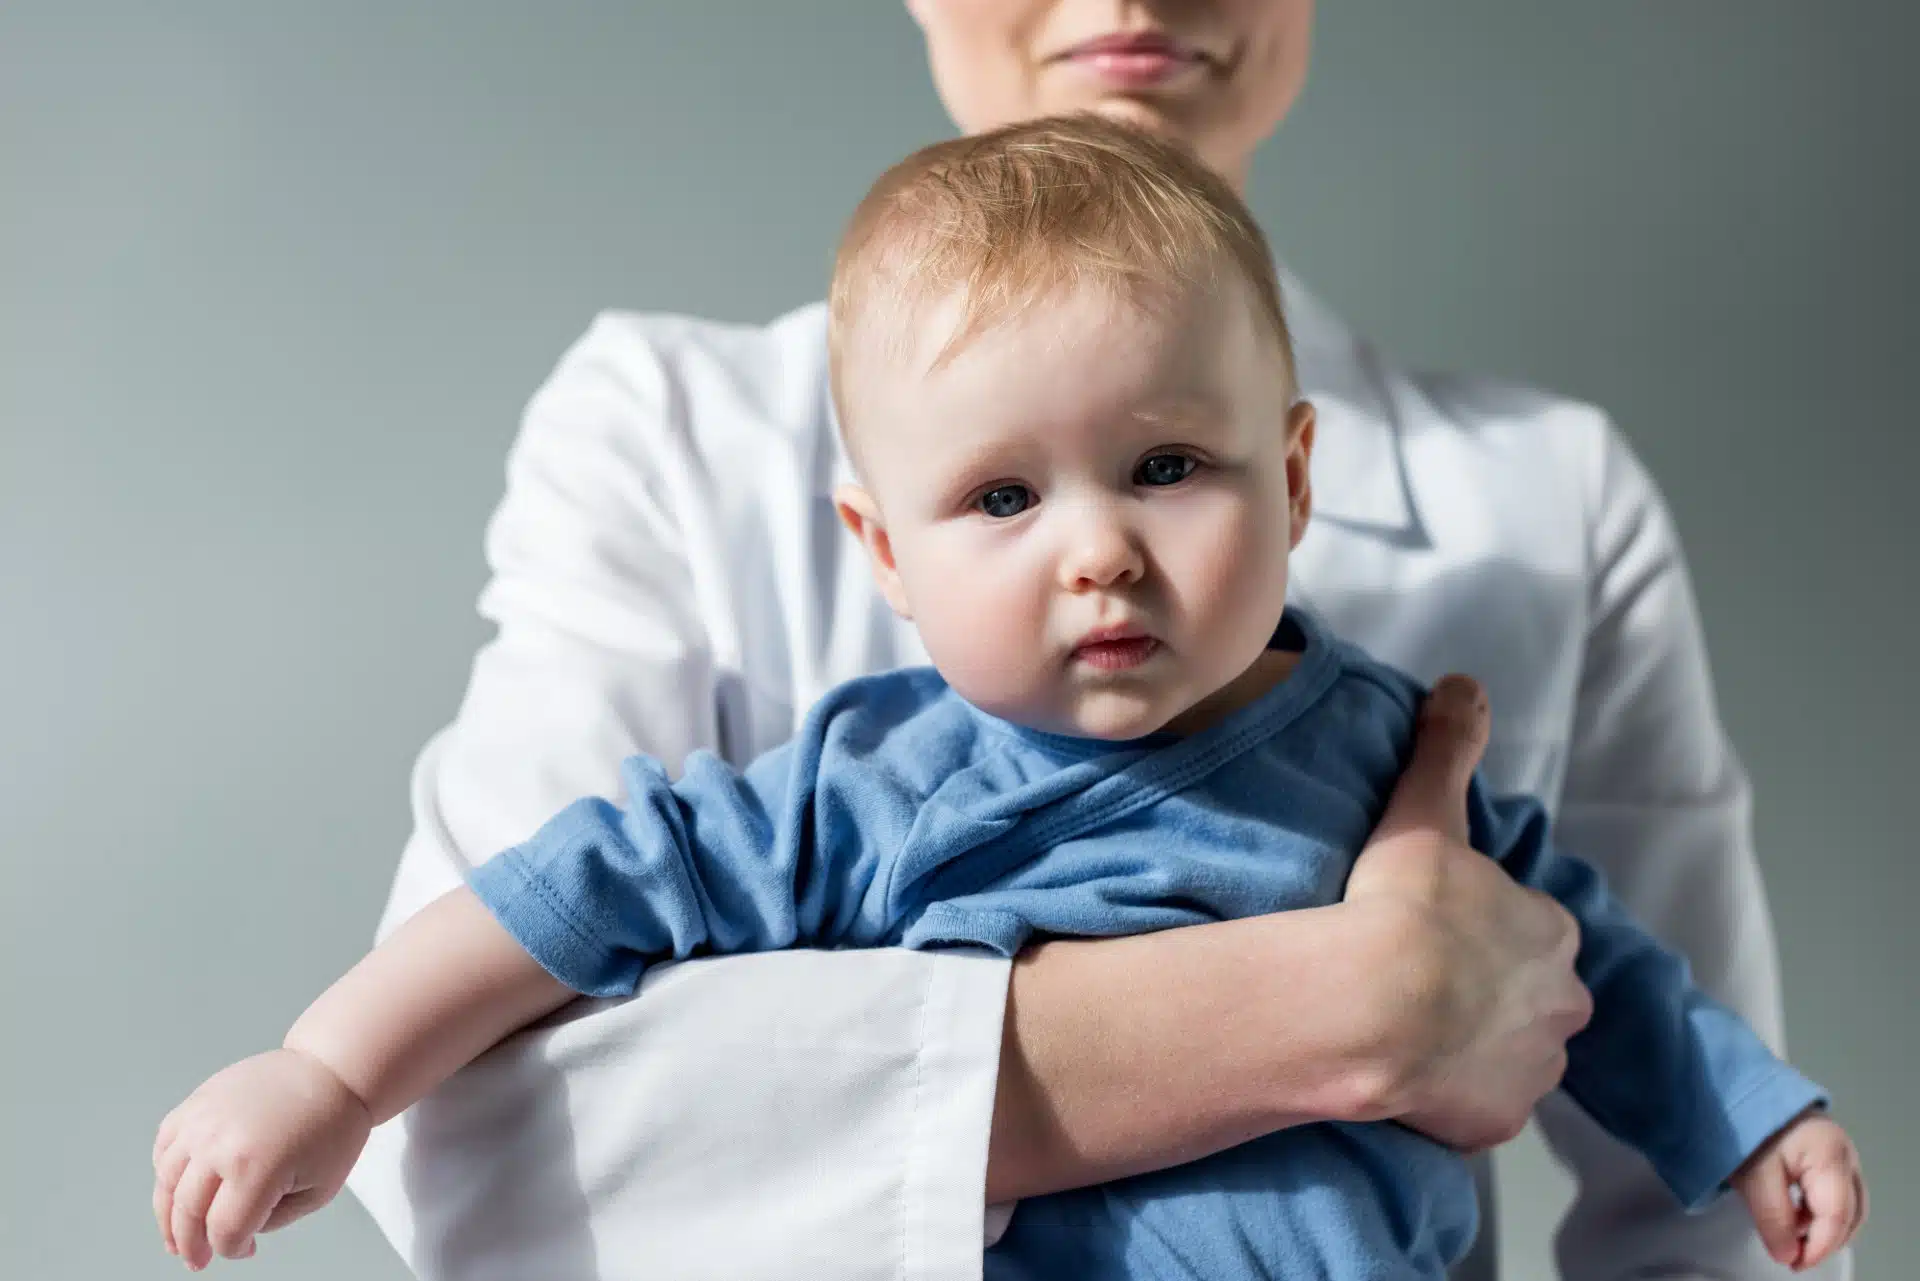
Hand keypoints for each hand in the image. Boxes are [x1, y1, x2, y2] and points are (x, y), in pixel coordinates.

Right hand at [152, 1048, 372, 1269]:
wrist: (330, 1071)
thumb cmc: (332, 1127)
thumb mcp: (318, 1191)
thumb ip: (272, 1220)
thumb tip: (237, 1231)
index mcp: (256, 1167)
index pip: (224, 1230)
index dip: (231, 1250)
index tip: (243, 1250)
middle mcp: (220, 1143)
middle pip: (188, 1212)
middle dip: (192, 1244)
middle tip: (198, 1260)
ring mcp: (203, 1120)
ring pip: (167, 1182)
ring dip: (168, 1216)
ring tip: (177, 1236)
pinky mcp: (197, 1102)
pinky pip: (164, 1146)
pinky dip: (165, 1174)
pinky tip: (176, 1191)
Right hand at [1341, 675, 1593, 1150]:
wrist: (1371, 1008)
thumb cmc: (1400, 910)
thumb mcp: (1424, 812)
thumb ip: (1448, 746)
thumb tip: (1464, 683)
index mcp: (1550, 933)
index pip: (1532, 930)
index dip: (1485, 930)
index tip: (1437, 931)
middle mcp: (1561, 1005)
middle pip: (1534, 997)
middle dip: (1492, 994)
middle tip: (1424, 983)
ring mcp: (1532, 1068)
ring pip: (1512, 1054)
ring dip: (1474, 1047)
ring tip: (1411, 1032)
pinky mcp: (1497, 1120)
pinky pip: (1481, 1107)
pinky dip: (1454, 1097)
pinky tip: (1408, 1077)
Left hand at [1731, 1111, 1866, 1270]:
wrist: (1732, 1085)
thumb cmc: (1745, 1121)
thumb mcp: (1753, 1174)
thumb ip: (1772, 1217)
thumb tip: (1787, 1254)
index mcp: (1829, 1155)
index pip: (1836, 1216)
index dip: (1818, 1247)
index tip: (1795, 1262)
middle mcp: (1844, 1153)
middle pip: (1850, 1213)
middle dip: (1824, 1240)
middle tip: (1794, 1255)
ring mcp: (1839, 1152)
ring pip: (1847, 1205)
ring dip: (1823, 1227)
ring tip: (1790, 1235)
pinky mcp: (1827, 1152)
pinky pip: (1835, 1192)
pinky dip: (1819, 1212)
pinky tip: (1794, 1216)